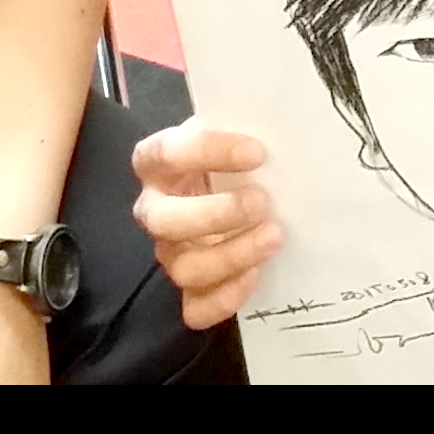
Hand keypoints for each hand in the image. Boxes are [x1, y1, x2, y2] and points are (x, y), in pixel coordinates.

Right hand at [132, 120, 280, 326]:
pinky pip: (196, 308)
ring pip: (183, 268)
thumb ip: (240, 127)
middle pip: (165, 220)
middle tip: (263, 201)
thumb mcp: (229, 135)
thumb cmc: (230, 160)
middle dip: (216, 214)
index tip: (257, 152)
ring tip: (274, 236)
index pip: (168, 154)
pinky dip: (226, 297)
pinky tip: (257, 274)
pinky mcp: (188, 289)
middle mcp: (154, 210)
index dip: (209, 152)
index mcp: (155, 164)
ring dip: (232, 255)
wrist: (234, 190)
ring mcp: (169, 252)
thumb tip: (279, 126)